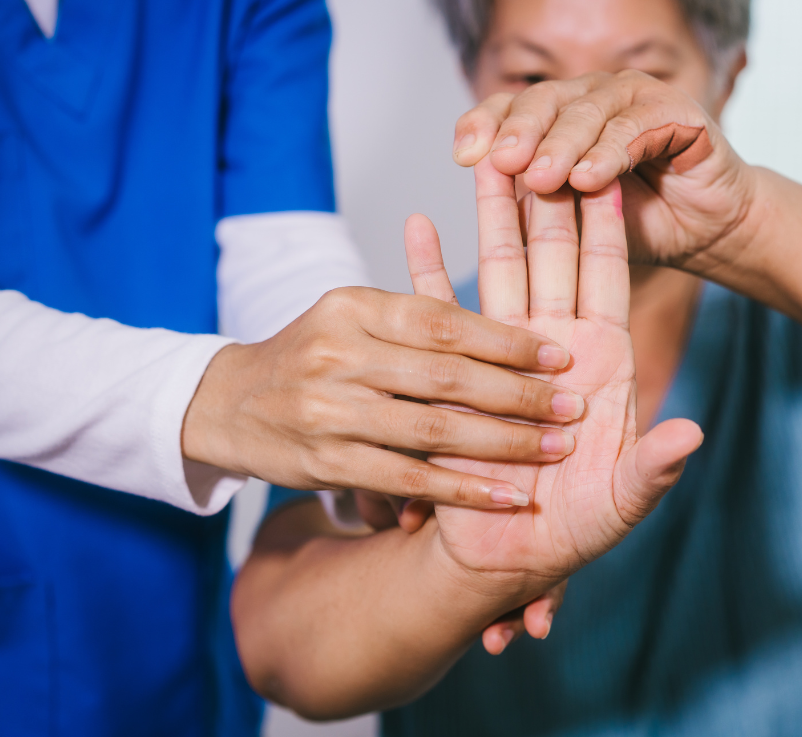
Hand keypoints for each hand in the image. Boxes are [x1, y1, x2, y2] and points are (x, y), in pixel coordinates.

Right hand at [181, 284, 589, 508]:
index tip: (559, 356)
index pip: (444, 321)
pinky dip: (461, 488)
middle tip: (572, 406)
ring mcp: (328, 410)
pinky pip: (406, 478)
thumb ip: (420, 322)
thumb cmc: (316, 355)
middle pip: (446, 375)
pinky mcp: (324, 462)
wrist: (229, 403)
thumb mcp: (356, 318)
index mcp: (354, 306)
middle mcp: (338, 353)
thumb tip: (513, 334)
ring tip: (554, 449)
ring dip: (502, 443)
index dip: (507, 341)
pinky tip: (505, 495)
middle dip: (518, 394)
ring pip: (432, 428)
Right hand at [422, 158, 703, 605]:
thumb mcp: (619, 503)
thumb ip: (652, 467)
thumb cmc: (570, 532)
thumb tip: (691, 432)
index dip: (610, 224)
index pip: (609, 276)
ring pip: (496, 268)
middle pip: (551, 255)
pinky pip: (436, 310)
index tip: (612, 162)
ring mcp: (502, 355)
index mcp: (601, 363)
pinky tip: (419, 222)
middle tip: (543, 129)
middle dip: (548, 193)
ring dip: (490, 214)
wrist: (502, 558)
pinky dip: (427, 267)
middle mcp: (554, 346)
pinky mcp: (455, 371)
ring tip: (485, 156)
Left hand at [452, 70, 759, 273]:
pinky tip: (588, 179)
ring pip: (587, 112)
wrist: (705, 230)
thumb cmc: (638, 221)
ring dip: (562, 145)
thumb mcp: (572, 219)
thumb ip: (532, 203)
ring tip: (542, 177)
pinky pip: (635, 129)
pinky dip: (609, 153)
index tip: (461, 156)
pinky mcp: (676, 110)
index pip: (510, 107)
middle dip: (520, 131)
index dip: (485, 124)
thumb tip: (481, 200)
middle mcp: (593, 96)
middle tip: (500, 162)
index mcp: (560, 114)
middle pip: (543, 100)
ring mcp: (635, 97)